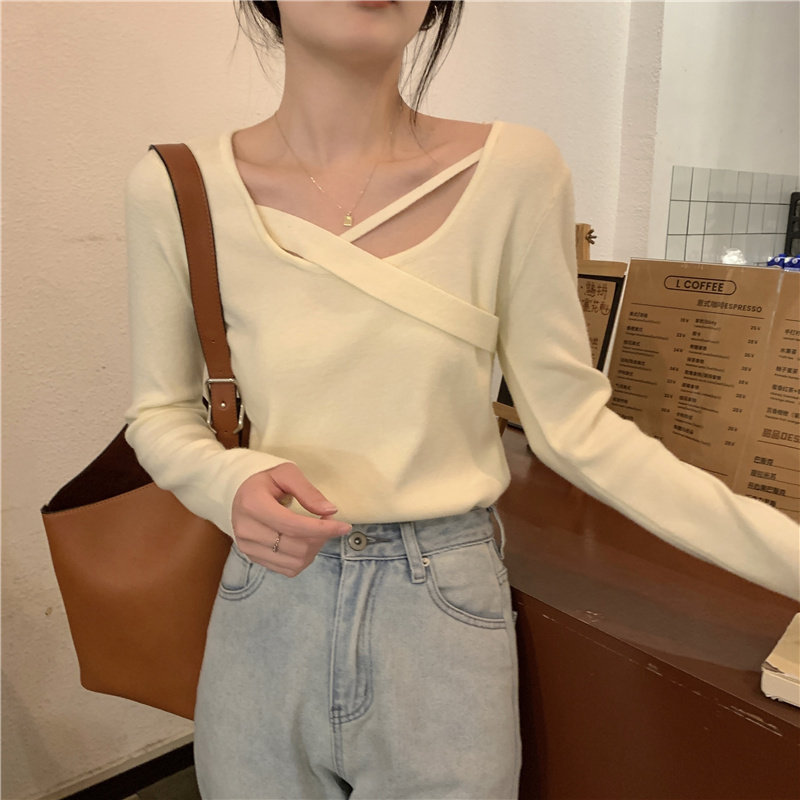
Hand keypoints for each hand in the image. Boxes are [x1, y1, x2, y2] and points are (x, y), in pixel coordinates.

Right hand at [231, 463, 351, 576]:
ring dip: (314, 549)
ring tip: (316, 531)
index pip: (293, 525)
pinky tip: (305, 542)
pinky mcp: (253, 558)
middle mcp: (247, 530)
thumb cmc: (265, 480)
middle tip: (327, 521)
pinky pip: (287, 569)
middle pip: (296, 546)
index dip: (323, 529)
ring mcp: (248, 547)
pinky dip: (304, 559)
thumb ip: (308, 492)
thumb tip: (330, 511)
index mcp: (253, 505)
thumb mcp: (286, 474)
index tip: (344, 526)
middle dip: (321, 537)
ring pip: (294, 561)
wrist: (237, 492)